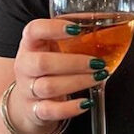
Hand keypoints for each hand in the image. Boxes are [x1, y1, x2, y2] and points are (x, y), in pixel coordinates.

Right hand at [7, 19, 104, 133]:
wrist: (26, 102)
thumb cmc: (48, 68)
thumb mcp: (54, 48)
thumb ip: (74, 37)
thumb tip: (108, 22)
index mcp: (30, 44)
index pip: (33, 30)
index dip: (53, 28)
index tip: (77, 28)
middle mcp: (25, 66)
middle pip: (42, 62)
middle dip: (74, 62)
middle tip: (98, 62)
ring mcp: (28, 89)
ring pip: (48, 86)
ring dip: (78, 82)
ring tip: (99, 76)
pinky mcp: (35, 110)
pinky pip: (50, 111)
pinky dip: (70, 108)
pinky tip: (86, 102)